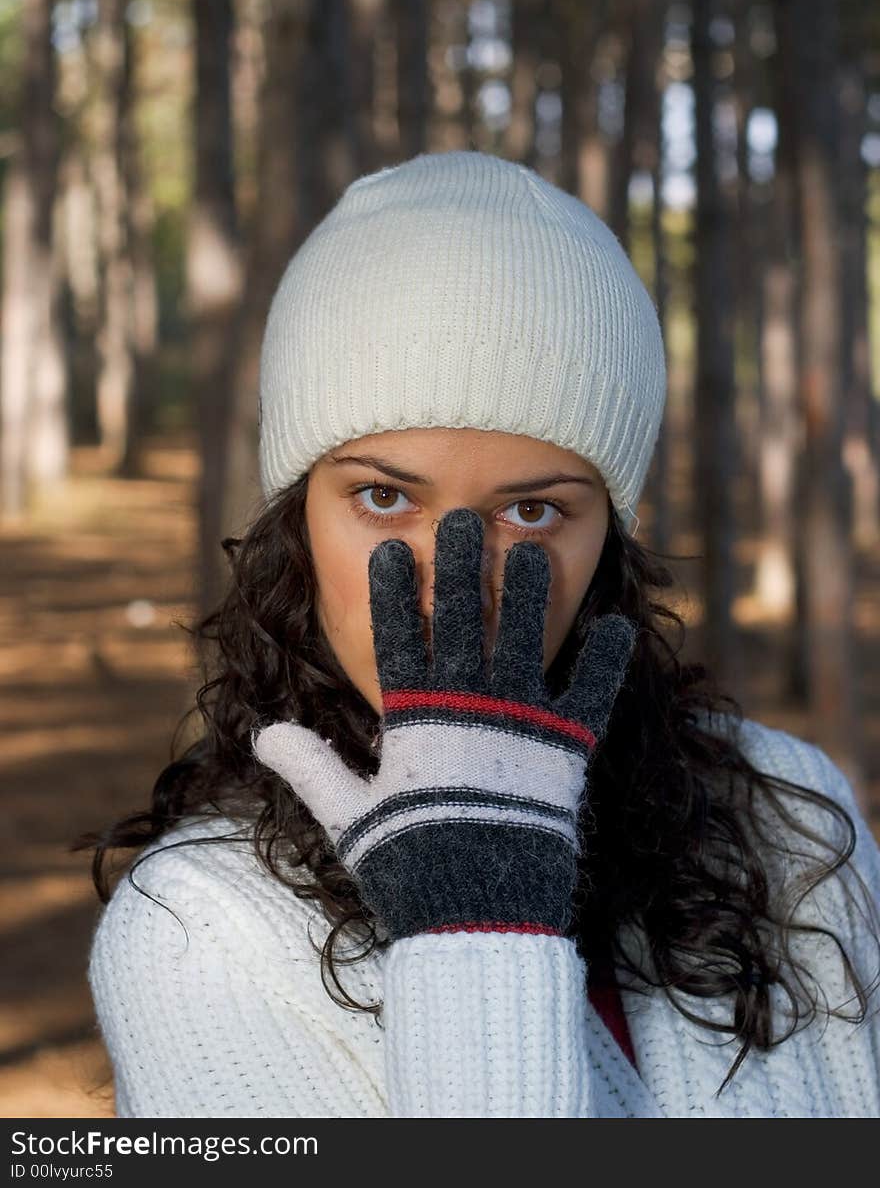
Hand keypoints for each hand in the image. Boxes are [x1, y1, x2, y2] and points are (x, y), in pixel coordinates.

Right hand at [253, 506, 635, 940]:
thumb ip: (311, 766)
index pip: (398, 637)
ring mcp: (520, 724)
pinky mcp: (567, 751)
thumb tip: (264, 733)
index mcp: (415, 718)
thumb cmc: (410, 867)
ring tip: (525, 547)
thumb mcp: (350, 816)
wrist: (479, 919)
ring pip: (521, 637)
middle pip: (461, 618)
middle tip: (461, 519)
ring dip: (524, 591)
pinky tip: (618, 624)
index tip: (393, 549)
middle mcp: (468, 706)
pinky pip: (590, 694)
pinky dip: (603, 661)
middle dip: (459, 564)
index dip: (395, 591)